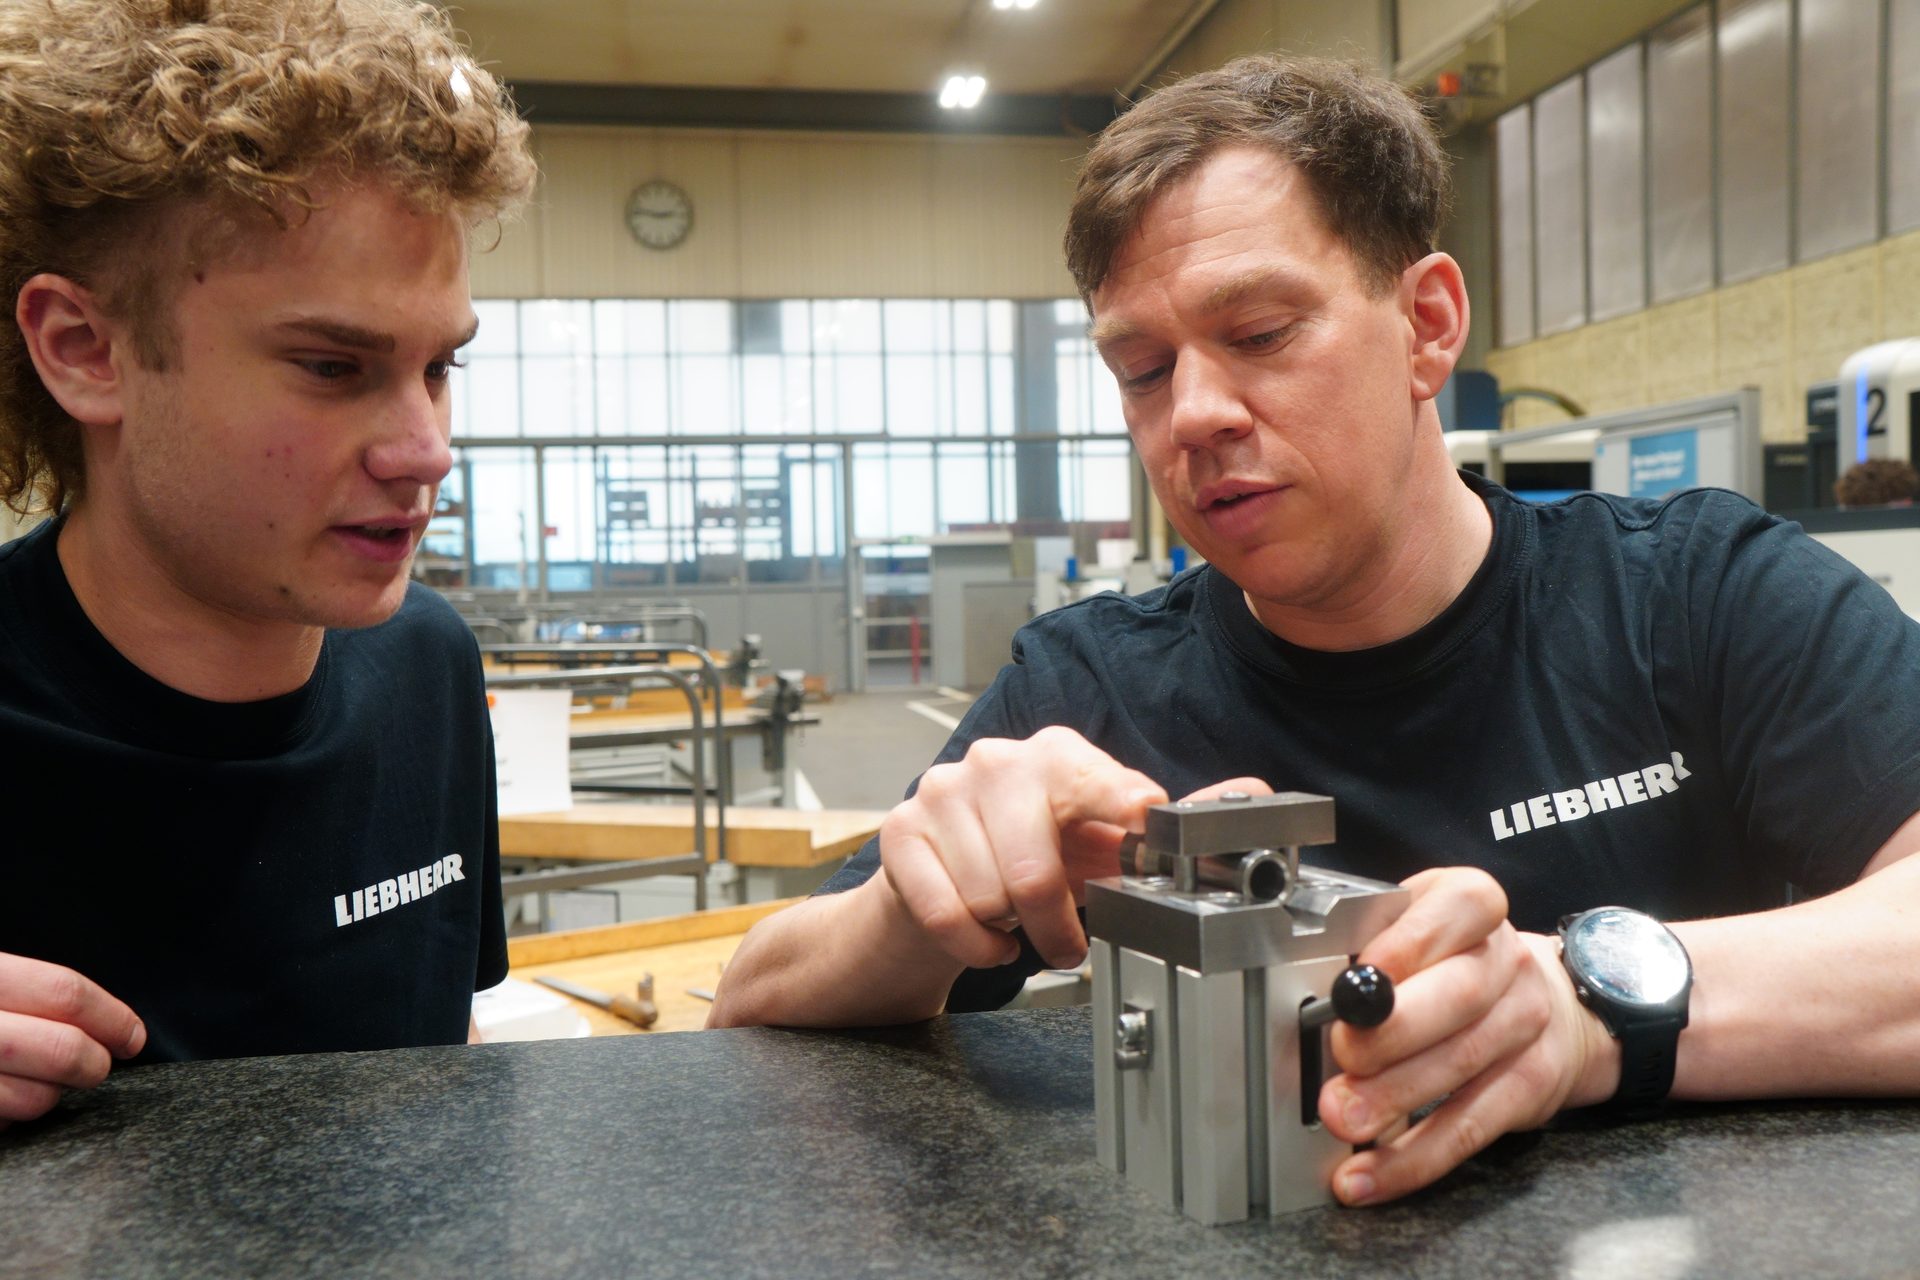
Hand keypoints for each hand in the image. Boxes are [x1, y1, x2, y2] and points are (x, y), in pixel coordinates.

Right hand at [0, 952, 146, 1127]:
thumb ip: (26, 991)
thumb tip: (97, 1018)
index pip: (65, 993)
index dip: (112, 1018)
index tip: (133, 1037)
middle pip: (64, 1049)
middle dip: (94, 1064)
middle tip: (96, 1066)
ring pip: (38, 1099)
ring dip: (50, 1095)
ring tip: (34, 1081)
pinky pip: (5, 1125)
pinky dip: (12, 1118)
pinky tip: (2, 1097)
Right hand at [878, 725, 1272, 972]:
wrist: (936, 884)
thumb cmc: (1031, 861)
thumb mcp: (1104, 848)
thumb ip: (1174, 826)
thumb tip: (1254, 795)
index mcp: (1058, 755)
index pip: (1100, 781)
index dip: (1123, 809)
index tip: (1139, 824)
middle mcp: (997, 761)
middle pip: (1035, 867)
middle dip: (1054, 922)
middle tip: (1064, 941)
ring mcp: (942, 791)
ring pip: (989, 895)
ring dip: (1010, 930)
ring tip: (1014, 922)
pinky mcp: (900, 832)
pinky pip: (944, 911)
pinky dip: (972, 942)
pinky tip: (984, 936)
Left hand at [1315, 868, 1616, 1205]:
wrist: (1556, 1004)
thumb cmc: (1457, 959)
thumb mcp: (1420, 925)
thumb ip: (1373, 943)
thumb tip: (1312, 991)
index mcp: (1472, 905)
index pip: (1456, 909)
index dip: (1406, 946)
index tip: (1358, 980)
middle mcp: (1507, 961)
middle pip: (1458, 995)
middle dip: (1393, 1032)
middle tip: (1343, 1057)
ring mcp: (1526, 1024)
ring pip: (1461, 1065)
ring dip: (1394, 1098)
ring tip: (1343, 1117)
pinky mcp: (1530, 1087)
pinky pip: (1469, 1127)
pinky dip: (1414, 1159)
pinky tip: (1368, 1174)